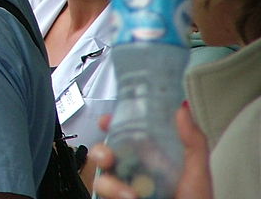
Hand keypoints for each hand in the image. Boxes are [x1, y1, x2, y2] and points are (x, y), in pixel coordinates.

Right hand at [91, 104, 212, 198]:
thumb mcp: (198, 173)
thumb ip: (193, 141)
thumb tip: (182, 110)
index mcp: (152, 158)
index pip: (126, 134)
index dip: (112, 124)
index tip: (108, 120)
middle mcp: (135, 171)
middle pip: (106, 151)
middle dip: (100, 151)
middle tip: (108, 157)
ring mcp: (124, 187)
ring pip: (101, 175)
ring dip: (110, 182)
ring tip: (130, 194)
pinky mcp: (115, 198)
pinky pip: (101, 192)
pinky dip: (112, 193)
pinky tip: (128, 196)